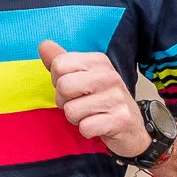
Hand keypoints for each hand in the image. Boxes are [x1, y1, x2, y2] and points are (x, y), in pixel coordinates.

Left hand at [40, 40, 147, 157]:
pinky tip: (98, 125)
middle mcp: (109, 76)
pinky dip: (87, 131)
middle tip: (80, 103)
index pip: (59, 65)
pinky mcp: (119, 119)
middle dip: (64, 101)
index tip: (73, 88)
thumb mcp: (81, 77)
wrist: (131, 128)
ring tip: (91, 114)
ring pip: (71, 110)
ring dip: (76, 118)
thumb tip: (44, 45)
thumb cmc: (101, 100)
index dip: (58, 81)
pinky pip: (85, 127)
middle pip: (63, 86)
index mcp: (98, 61)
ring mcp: (116, 97)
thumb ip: (60, 62)